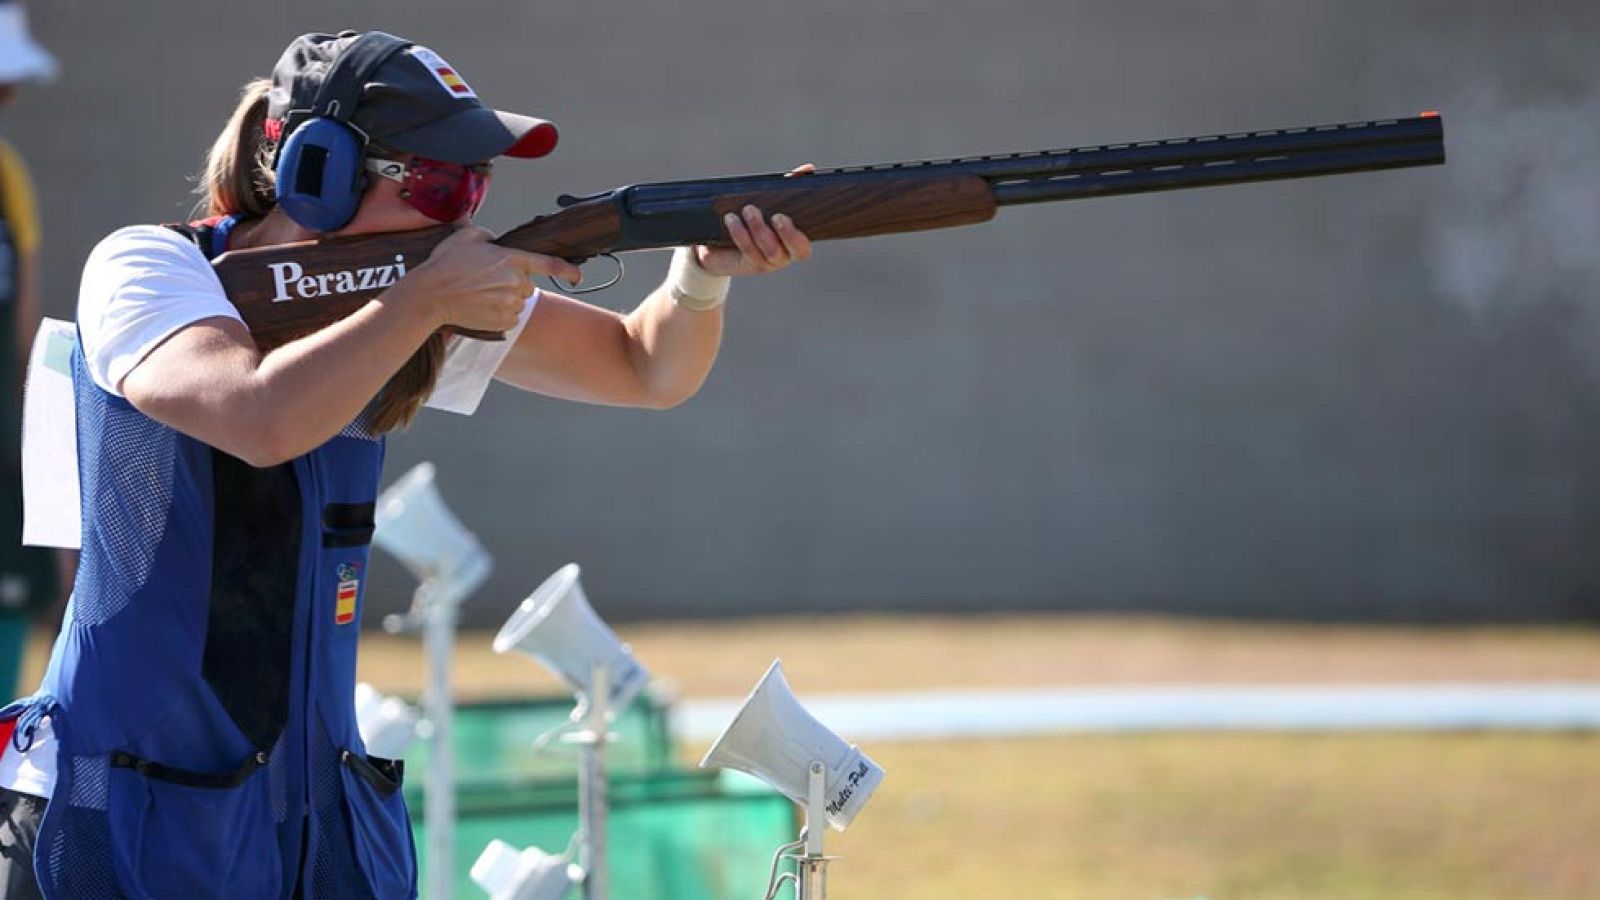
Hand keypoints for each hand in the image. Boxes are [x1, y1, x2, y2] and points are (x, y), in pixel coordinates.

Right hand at [399, 226, 583, 332]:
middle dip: (513, 283)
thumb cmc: (445, 264)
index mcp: (512, 259)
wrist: (431, 295)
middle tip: (487, 281)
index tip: (578, 277)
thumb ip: (488, 236)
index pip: (550, 265)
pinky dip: (499, 314)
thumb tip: (493, 241)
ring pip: (518, 302)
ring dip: (505, 299)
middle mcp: (516, 282)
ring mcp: (511, 303)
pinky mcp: (504, 321)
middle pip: (527, 285)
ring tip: (479, 294)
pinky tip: (480, 307)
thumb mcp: (467, 237)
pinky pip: (510, 318)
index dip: (569, 271)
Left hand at [695, 164, 815, 276]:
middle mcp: (784, 255)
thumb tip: (808, 169)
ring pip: (770, 251)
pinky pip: (749, 251)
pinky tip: (731, 219)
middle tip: (775, 216)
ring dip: (758, 229)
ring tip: (747, 209)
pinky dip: (740, 234)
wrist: (719, 241)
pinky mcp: (748, 264)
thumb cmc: (750, 218)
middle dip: (786, 233)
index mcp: (793, 241)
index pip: (804, 246)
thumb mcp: (769, 200)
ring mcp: (767, 262)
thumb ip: (789, 186)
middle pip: (795, 252)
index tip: (781, 216)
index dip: (797, 235)